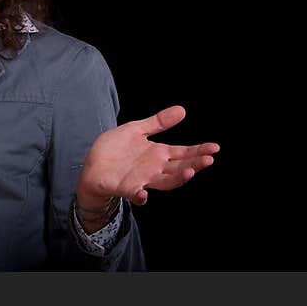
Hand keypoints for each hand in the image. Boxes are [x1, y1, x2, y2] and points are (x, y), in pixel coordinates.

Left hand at [76, 105, 219, 206]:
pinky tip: (144, 195)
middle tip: (209, 159)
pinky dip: (140, 196)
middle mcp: (154, 168)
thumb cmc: (115, 149)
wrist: (92, 166)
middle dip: (195, 164)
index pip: (183, 153)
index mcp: (158, 154)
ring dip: (177, 179)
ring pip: (164, 182)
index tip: (215, 148)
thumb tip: (182, 109)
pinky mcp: (125, 187)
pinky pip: (135, 194)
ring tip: (190, 172)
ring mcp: (141, 179)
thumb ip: (158, 122)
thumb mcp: (136, 130)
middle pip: (179, 167)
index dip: (198, 151)